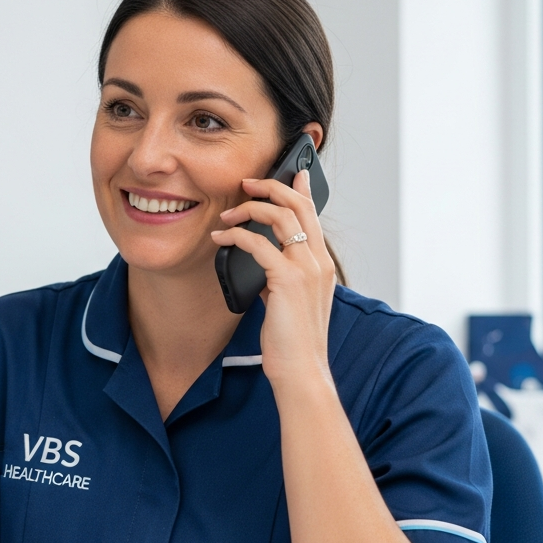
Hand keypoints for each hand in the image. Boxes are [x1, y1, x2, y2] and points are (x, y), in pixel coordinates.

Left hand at [210, 170, 335, 387]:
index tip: (291, 171)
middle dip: (271, 186)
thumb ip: (281, 279)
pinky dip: (235, 237)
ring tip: (227, 215)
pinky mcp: (288, 280)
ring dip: (248, 209)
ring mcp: (307, 268)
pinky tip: (220, 241)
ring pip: (280, 217)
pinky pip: (258, 244)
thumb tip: (262, 266)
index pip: (314, 215)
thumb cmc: (293, 342)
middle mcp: (319, 261)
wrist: (302, 370)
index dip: (302, 189)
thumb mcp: (290, 303)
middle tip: (246, 183)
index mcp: (322, 265)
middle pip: (298, 206)